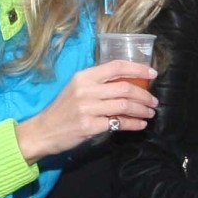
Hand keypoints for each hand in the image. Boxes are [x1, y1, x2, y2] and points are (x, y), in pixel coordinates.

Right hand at [16, 59, 158, 160]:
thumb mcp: (77, 89)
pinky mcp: (89, 126)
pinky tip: (140, 124)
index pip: (116, 66)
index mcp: (84, 77)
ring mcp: (87, 108)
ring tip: (150, 112)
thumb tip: (128, 82)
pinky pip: (119, 123)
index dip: (137, 69)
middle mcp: (86, 90)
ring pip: (124, 105)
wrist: (43, 131)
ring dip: (142, 109)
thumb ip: (98, 83)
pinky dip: (134, 123)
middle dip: (144, 95)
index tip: (152, 74)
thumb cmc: (63, 109)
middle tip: (153, 101)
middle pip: (125, 88)